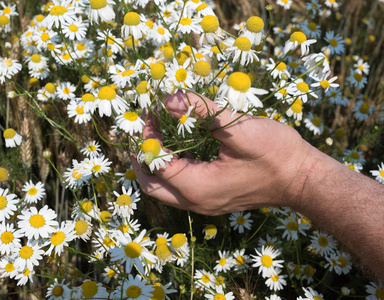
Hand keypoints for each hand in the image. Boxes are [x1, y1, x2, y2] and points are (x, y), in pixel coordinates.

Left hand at [131, 90, 313, 215]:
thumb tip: (169, 98)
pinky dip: (171, 170)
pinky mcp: (212, 200)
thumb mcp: (238, 128)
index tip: (150, 114)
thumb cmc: (276, 154)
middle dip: (142, 156)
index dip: (148, 137)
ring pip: (163, 189)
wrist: (302, 179)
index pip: (156, 164)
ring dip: (154, 164)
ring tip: (156, 136)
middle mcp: (196, 202)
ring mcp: (204, 204)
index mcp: (198, 187)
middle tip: (145, 129)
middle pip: (151, 185)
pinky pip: (180, 189)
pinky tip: (178, 148)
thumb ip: (201, 111)